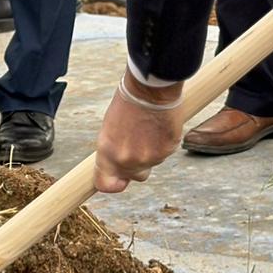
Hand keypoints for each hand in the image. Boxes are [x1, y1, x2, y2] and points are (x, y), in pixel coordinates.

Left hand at [93, 72, 184, 193]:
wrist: (151, 87)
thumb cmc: (129, 100)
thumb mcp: (110, 126)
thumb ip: (114, 149)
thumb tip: (118, 160)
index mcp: (108, 153)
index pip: (105, 184)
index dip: (112, 183)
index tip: (117, 179)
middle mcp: (127, 160)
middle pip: (134, 176)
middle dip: (136, 164)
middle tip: (138, 142)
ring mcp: (149, 158)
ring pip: (151, 163)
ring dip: (151, 151)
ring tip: (148, 127)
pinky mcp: (167, 151)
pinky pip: (164, 153)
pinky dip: (163, 143)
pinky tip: (159, 126)